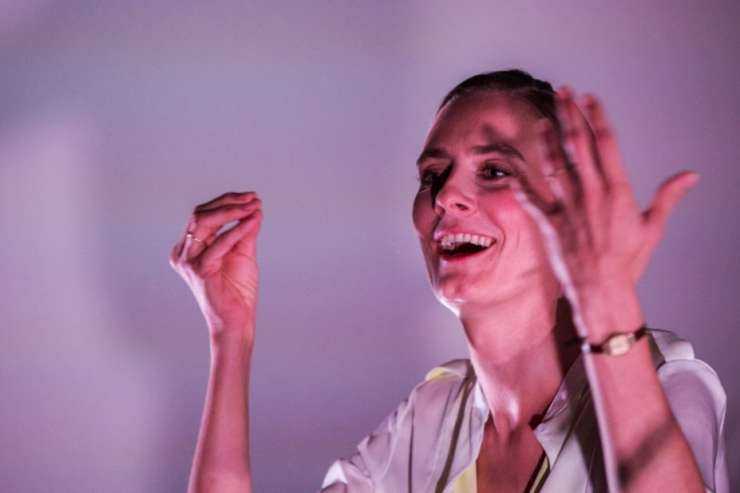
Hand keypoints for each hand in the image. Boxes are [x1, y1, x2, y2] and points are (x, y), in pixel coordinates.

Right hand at [169, 191, 262, 343]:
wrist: (237, 319)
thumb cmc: (238, 289)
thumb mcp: (243, 252)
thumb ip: (246, 231)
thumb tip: (255, 208)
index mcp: (190, 246)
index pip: (204, 214)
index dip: (227, 201)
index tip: (252, 197)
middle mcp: (183, 252)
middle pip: (201, 214)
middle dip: (229, 203)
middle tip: (254, 199)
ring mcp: (188, 262)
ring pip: (204, 223)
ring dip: (231, 212)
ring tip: (253, 207)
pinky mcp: (199, 271)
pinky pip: (218, 245)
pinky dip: (236, 231)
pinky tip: (252, 223)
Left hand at [511, 87, 698, 304]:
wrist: (600, 289)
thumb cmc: (628, 261)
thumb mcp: (652, 228)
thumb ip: (667, 198)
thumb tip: (691, 175)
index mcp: (617, 190)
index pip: (606, 143)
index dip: (597, 117)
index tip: (590, 97)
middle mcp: (590, 193)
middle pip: (578, 145)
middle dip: (570, 115)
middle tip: (563, 91)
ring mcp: (567, 207)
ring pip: (553, 164)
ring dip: (547, 138)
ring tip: (543, 118)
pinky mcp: (549, 222)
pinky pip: (531, 197)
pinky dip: (520, 181)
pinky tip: (513, 166)